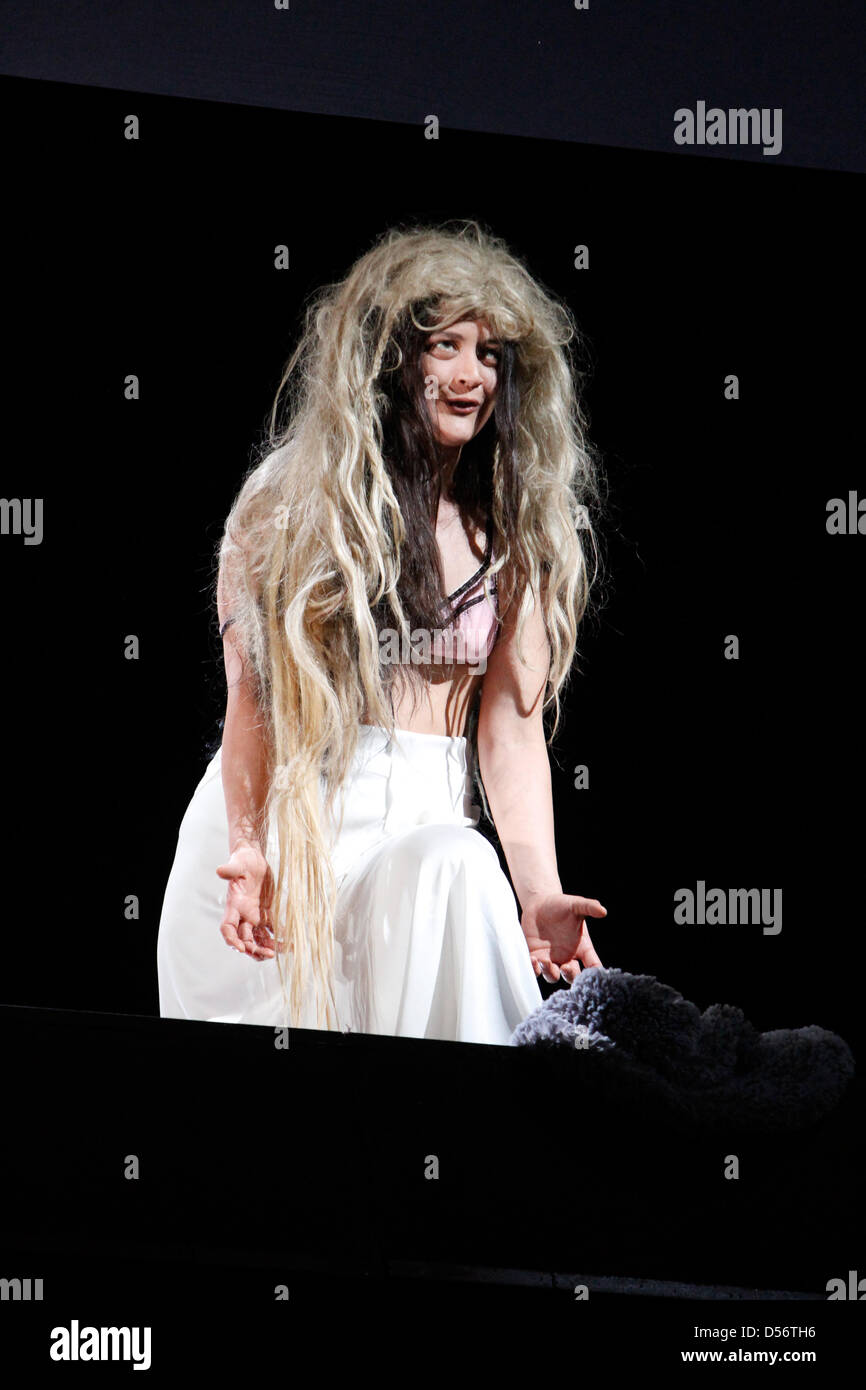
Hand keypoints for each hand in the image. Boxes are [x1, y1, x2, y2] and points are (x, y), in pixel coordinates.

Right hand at [216, 842, 275, 960]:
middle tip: (269, 954)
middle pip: (245, 938)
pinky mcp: (266, 911)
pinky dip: (279, 936)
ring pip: (259, 938)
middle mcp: (243, 914)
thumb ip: (229, 869)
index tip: (241, 949)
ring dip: (267, 947)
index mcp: (234, 905)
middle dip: (254, 949)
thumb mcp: (237, 864)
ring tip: (281, 952)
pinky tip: (290, 943)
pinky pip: (272, 928)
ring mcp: (254, 914)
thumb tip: (219, 871)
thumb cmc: (242, 860)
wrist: (252, 857)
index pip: (227, 928)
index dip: (232, 940)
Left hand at [520, 892, 606, 984]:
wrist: (540, 903)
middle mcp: (567, 957)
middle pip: (572, 976)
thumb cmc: (562, 905)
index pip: (593, 965)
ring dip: (549, 972)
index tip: (594, 974)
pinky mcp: (535, 957)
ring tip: (545, 960)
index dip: (595, 973)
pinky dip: (534, 968)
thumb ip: (589, 907)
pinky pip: (535, 969)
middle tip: (565, 968)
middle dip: (570, 975)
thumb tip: (603, 911)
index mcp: (582, 948)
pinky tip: (533, 959)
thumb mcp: (576, 905)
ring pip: (552, 976)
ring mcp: (551, 959)